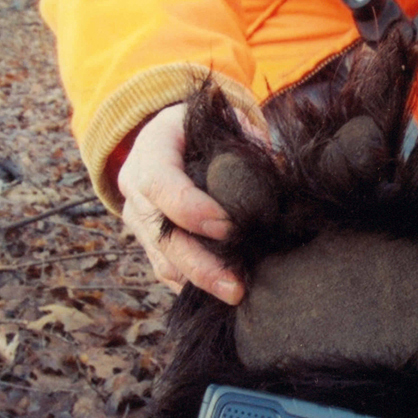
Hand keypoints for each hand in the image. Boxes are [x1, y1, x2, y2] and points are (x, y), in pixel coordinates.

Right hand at [117, 104, 247, 303]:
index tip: (227, 228)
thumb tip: (282, 178)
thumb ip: (247, 145)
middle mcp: (135, 186)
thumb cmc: (209, 129)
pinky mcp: (148, 242)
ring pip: (163, 260)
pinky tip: (223, 294)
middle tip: (235, 287)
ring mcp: (138, 219)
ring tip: (236, 296)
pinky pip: (168, 271)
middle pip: (161, 234)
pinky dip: (195, 287)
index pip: (159, 182)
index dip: (189, 209)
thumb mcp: (224, 122)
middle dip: (199, 264)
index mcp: (152, 147)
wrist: (176, 138)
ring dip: (200, 283)